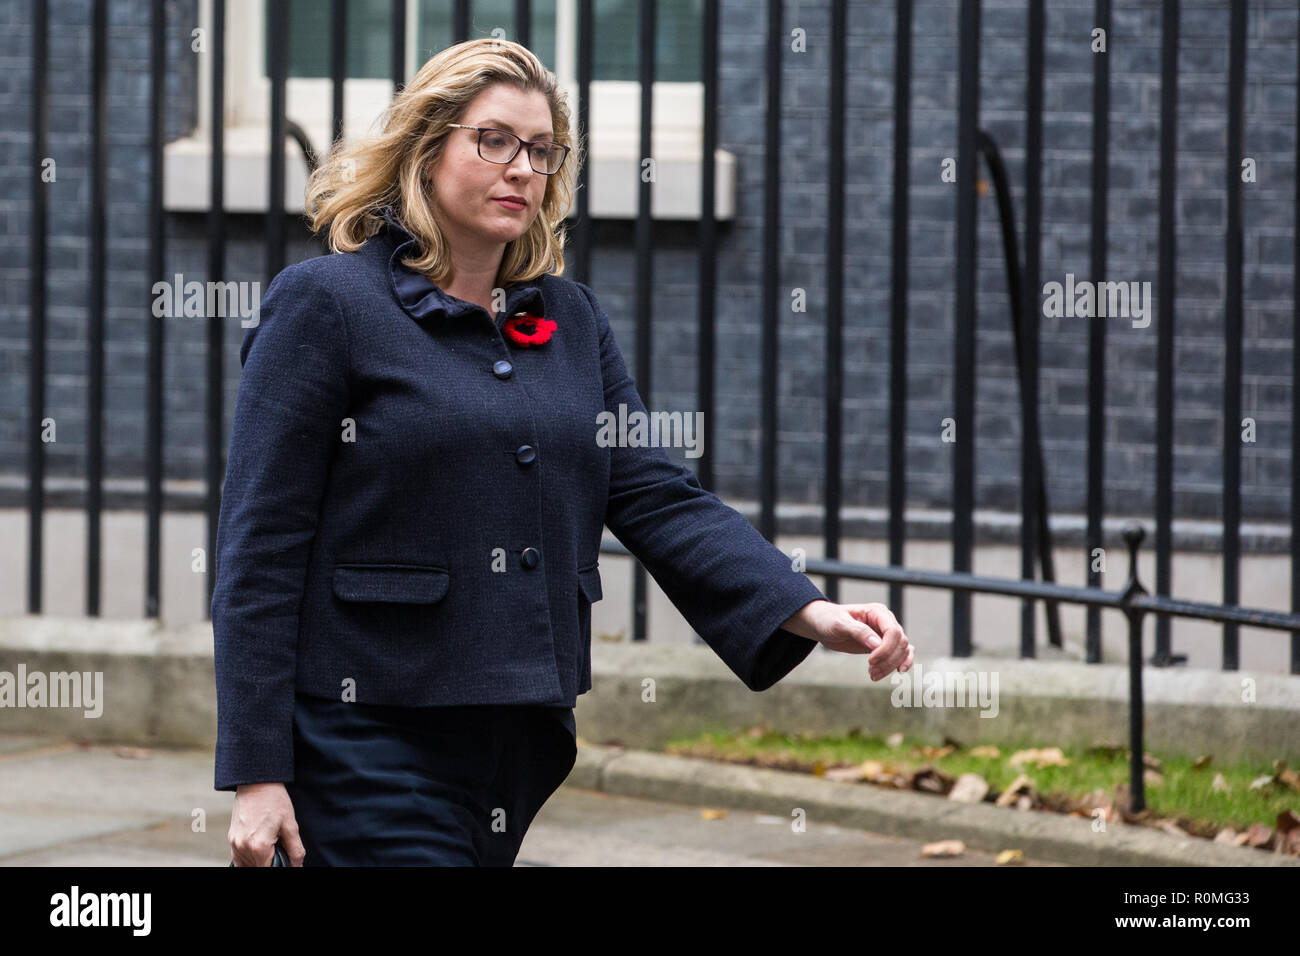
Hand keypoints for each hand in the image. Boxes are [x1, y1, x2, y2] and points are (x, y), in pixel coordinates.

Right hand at [229, 782, 305, 865]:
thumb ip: (295, 850)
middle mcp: (243, 847)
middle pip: (256, 868)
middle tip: (279, 852)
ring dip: (257, 863)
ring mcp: (235, 843)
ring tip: (270, 849)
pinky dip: (247, 859)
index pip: (267, 870)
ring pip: (245, 865)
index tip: (284, 860)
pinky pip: (237, 857)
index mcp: (259, 846)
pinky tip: (258, 851)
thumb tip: (297, 866)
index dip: (278, 867)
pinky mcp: (231, 837)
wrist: (257, 782)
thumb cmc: (274, 800)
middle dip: (269, 863)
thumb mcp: (290, 825)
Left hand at [782, 600, 913, 680]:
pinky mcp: (884, 645)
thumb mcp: (839, 624)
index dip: (885, 649)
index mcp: (877, 612)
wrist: (823, 624)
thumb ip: (858, 631)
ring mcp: (886, 633)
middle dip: (888, 660)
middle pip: (900, 643)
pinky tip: (898, 672)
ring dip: (891, 665)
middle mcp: (886, 621)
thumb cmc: (829, 620)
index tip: (870, 661)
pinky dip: (902, 662)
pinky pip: (902, 653)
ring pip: (902, 650)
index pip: (893, 632)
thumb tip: (877, 644)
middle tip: (870, 672)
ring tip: (873, 675)